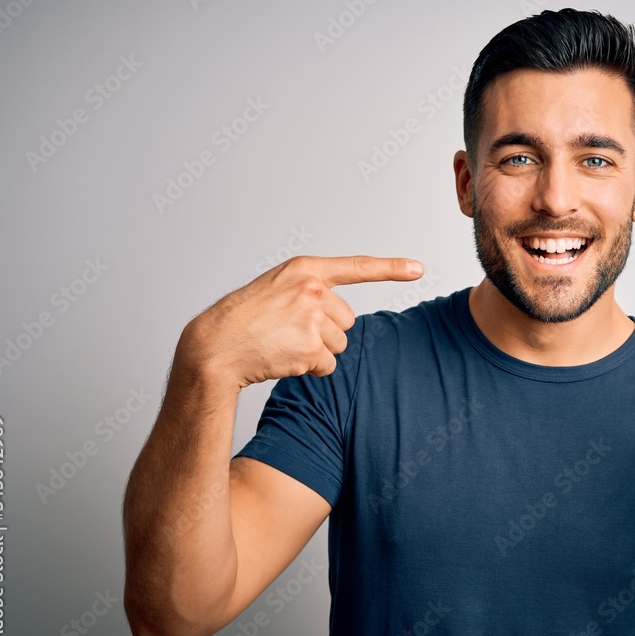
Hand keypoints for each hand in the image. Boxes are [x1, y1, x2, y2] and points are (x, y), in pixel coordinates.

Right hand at [182, 255, 423, 386]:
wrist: (215, 346)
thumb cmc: (243, 319)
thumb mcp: (277, 289)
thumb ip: (311, 293)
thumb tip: (344, 320)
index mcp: (305, 270)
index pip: (358, 266)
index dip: (392, 268)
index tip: (419, 269)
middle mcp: (313, 290)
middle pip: (347, 321)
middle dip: (324, 332)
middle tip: (288, 331)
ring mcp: (312, 318)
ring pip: (339, 345)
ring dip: (317, 352)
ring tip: (282, 343)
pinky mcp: (311, 347)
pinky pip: (328, 366)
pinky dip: (310, 369)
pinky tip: (283, 358)